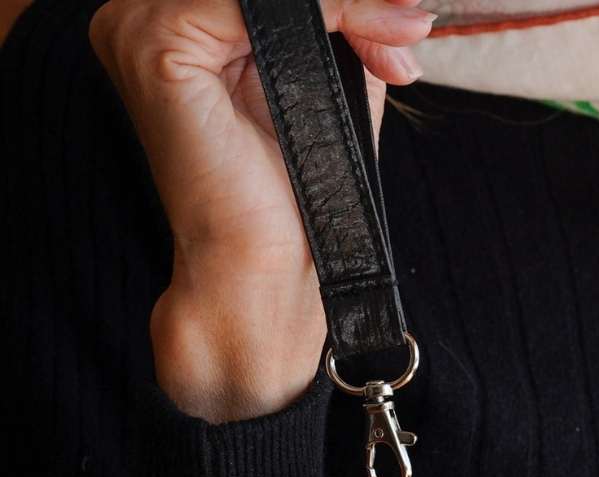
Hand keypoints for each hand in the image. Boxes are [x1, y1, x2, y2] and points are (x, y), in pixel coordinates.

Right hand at [87, 0, 435, 420]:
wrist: (265, 275)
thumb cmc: (297, 202)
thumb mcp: (331, 91)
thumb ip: (350, 26)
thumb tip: (403, 1)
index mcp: (176, 22)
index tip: (407, 17)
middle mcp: (140, 14)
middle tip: (409, 25)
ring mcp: (137, 28)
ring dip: (342, 0)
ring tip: (395, 43)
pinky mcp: (156, 50)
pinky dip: (326, 7)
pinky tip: (370, 34)